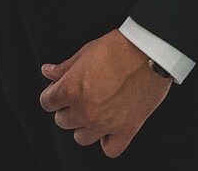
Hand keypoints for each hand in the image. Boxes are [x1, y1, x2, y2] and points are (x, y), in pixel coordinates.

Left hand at [38, 30, 171, 157]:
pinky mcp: (126, 130)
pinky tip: (108, 129)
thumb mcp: (86, 51)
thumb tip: (47, 71)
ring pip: (81, 137)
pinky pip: (110, 150)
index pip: (47, 102)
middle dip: (67, 108)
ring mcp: (105, 124)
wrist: (150, 52)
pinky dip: (107, 142)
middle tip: (78, 97)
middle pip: (62, 121)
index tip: (57, 91)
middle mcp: (85, 110)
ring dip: (84, 126)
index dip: (52, 95)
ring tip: (93, 112)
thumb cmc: (120, 47)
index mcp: (71, 89)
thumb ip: (64, 67)